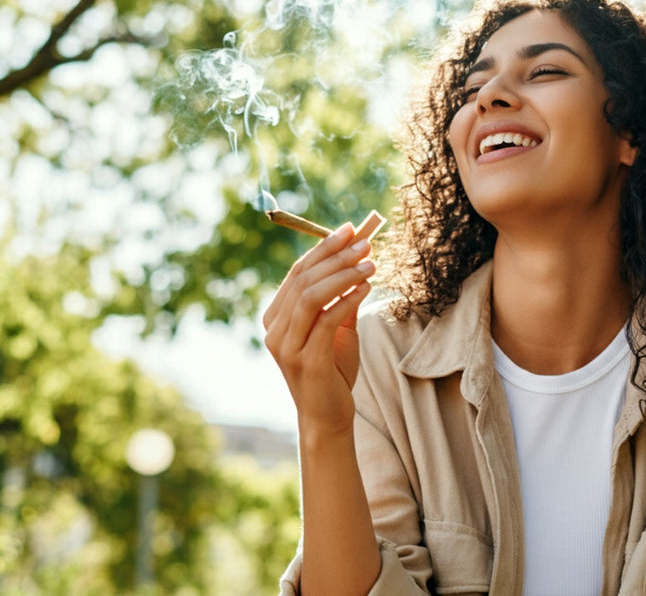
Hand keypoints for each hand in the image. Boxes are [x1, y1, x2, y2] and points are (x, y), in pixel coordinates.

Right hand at [263, 223, 375, 435]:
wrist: (329, 415)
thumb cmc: (333, 369)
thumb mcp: (337, 327)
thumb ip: (341, 295)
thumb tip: (359, 255)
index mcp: (276, 317)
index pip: (299, 272)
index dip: (324, 248)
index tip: (351, 229)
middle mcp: (274, 329)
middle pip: (303, 279)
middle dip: (336, 256)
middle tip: (365, 242)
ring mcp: (285, 346)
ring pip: (311, 295)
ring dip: (343, 274)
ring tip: (371, 263)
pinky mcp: (305, 360)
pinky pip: (326, 320)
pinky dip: (347, 299)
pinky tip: (367, 288)